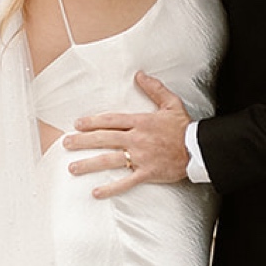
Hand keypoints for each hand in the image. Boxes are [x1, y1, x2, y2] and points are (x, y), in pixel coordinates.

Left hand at [64, 73, 192, 197]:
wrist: (199, 149)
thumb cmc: (184, 127)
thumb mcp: (171, 103)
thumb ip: (154, 88)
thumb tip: (139, 74)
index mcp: (141, 122)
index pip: (111, 120)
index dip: (92, 122)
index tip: (78, 124)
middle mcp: (137, 139)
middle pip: (104, 139)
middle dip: (83, 141)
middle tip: (66, 143)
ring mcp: (141, 157)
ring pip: (110, 160)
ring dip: (89, 164)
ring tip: (72, 167)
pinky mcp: (147, 173)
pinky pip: (126, 182)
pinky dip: (111, 187)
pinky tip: (96, 192)